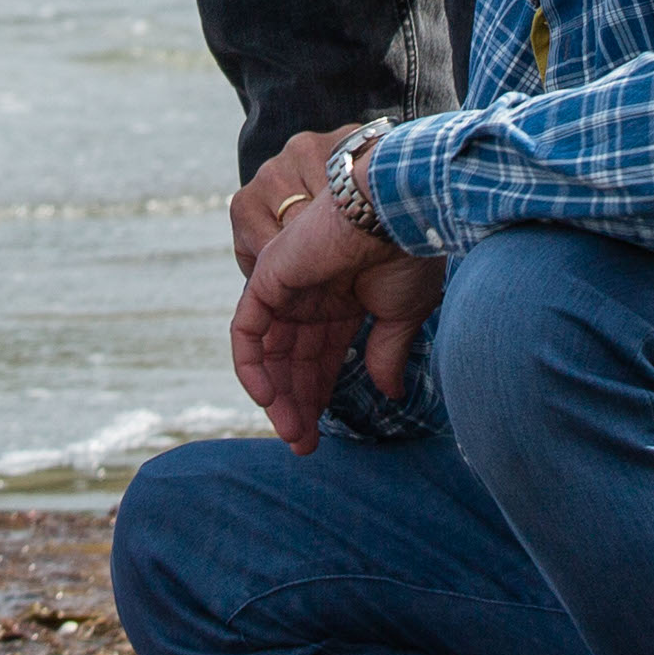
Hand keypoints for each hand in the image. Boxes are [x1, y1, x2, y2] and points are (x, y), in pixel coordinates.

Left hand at [227, 145, 447, 452]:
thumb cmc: (408, 254)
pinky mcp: (268, 277)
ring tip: (294, 434)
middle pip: (291, 359)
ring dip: (276, 395)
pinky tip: (268, 400)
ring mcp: (286, 285)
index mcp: (341, 299)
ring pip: (268, 351)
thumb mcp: (402, 315)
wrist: (396, 210)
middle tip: (303, 444)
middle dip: (296, 403)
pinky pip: (246, 331)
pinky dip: (250, 366)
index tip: (320, 434)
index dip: (317, 394)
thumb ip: (387, 353)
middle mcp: (309, 293)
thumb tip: (390, 393)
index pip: (319, 356)